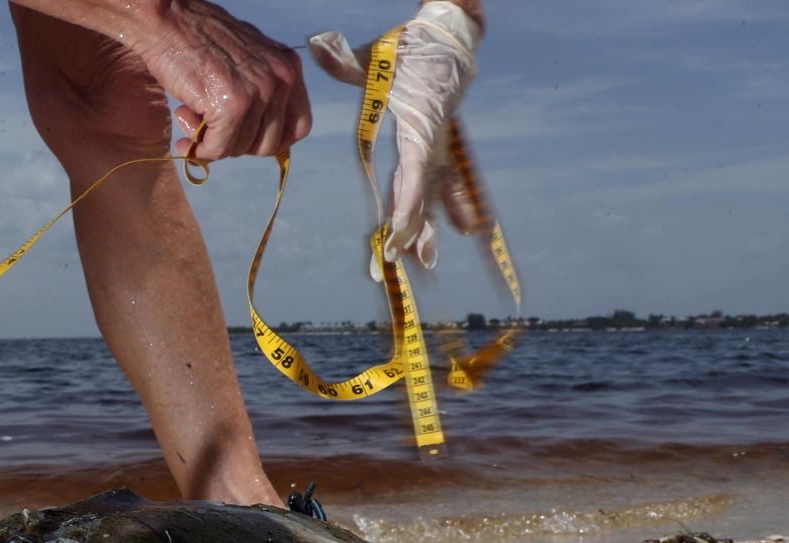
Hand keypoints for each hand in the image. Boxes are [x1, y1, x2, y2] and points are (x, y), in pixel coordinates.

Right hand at [125, 0, 311, 161]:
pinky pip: (218, 148)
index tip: (245, 138)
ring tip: (190, 115)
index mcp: (288, 67)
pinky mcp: (231, 106)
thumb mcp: (244, 60)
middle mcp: (280, 79)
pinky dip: (198, 147)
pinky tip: (183, 127)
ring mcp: (258, 93)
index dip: (269, 140)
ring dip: (211, 142)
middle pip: (268, 144)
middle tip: (211, 128)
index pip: (298, 127)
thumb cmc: (198, 37)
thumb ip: (259, 90)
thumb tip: (254, 133)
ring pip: (240, 149)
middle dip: (237, 144)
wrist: (168, 19)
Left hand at [308, 1, 482, 277]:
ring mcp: (440, 143)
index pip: (414, 168)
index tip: (398, 227)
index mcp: (417, 122)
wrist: (448, 34)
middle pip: (423, 191)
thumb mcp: (374, 53)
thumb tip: (318, 43)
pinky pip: (449, 180)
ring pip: (437, 192)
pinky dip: (459, 205)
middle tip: (395, 260)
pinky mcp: (442, 143)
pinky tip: (470, 230)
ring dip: (431, 227)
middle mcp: (433, 138)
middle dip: (410, 229)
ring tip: (426, 263)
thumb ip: (344, 56)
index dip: (408, 199)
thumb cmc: (408, 46)